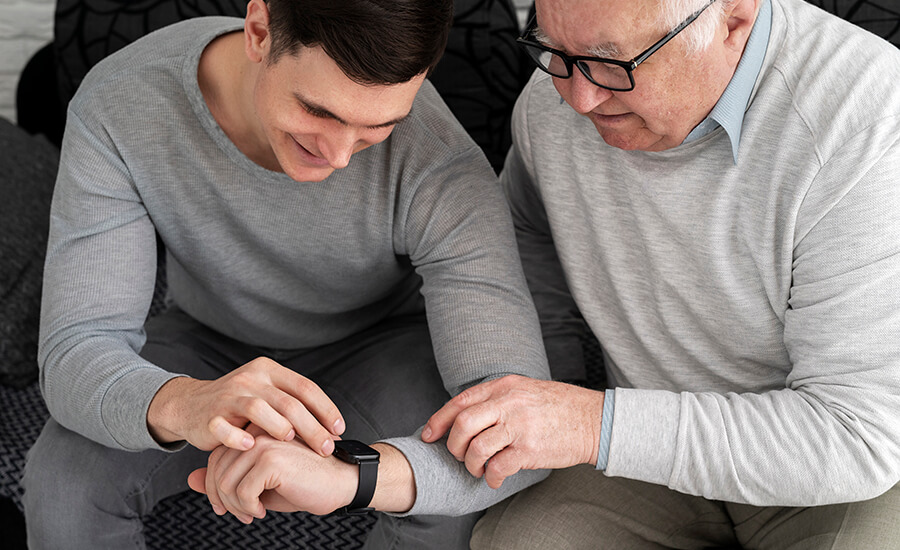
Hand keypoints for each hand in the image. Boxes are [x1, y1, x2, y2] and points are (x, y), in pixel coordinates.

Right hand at [147, 356, 344, 454]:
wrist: (189, 405)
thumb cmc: (238, 405)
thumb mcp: (266, 394)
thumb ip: (293, 404)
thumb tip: (332, 428)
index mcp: (268, 371)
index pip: (305, 387)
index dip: (326, 408)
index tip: (340, 429)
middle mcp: (250, 379)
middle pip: (287, 401)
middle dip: (311, 427)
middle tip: (327, 447)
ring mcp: (228, 397)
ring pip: (258, 408)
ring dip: (278, 426)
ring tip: (292, 442)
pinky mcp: (209, 416)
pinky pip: (224, 427)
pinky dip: (238, 437)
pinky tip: (251, 446)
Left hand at [188, 424, 357, 522]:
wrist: (341, 482)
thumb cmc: (304, 482)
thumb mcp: (258, 483)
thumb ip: (225, 477)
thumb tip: (190, 480)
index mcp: (255, 429)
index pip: (216, 457)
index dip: (216, 487)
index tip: (230, 506)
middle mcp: (257, 429)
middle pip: (216, 469)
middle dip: (222, 499)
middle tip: (241, 515)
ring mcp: (264, 441)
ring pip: (225, 481)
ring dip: (236, 507)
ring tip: (253, 513)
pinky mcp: (272, 458)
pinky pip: (242, 491)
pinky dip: (248, 508)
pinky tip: (263, 510)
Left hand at [422, 375, 602, 488]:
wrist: (593, 419)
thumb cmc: (559, 406)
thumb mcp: (524, 389)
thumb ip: (497, 398)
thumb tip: (466, 415)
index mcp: (504, 386)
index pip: (460, 401)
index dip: (438, 420)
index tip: (429, 434)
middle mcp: (508, 403)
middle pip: (462, 424)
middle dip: (453, 445)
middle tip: (459, 455)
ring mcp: (518, 426)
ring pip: (476, 448)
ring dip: (471, 464)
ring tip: (479, 469)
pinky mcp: (529, 449)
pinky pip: (498, 467)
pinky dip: (491, 478)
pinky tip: (495, 479)